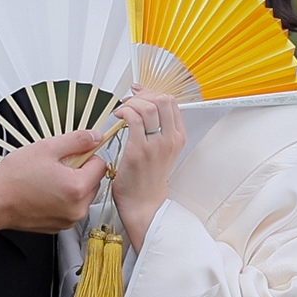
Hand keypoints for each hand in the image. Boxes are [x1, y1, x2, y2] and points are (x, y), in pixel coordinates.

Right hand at [0, 131, 106, 236]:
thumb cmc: (14, 178)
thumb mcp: (46, 148)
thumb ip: (76, 140)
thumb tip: (95, 136)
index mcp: (78, 188)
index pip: (100, 164)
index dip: (87, 155)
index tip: (73, 154)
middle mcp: (77, 208)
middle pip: (93, 181)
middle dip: (79, 171)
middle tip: (55, 166)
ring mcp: (68, 220)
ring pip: (82, 195)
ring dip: (71, 185)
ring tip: (47, 180)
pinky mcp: (58, 226)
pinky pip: (69, 208)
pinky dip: (62, 199)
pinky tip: (43, 192)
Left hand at [106, 91, 183, 250]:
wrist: (144, 204)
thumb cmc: (148, 179)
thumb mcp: (162, 151)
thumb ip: (157, 130)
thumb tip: (144, 108)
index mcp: (178, 137)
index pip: (171, 102)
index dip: (152, 92)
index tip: (139, 93)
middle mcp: (171, 139)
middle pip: (163, 99)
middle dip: (143, 95)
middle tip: (130, 101)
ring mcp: (157, 144)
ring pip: (149, 106)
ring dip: (132, 103)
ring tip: (123, 110)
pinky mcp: (140, 150)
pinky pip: (134, 119)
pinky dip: (125, 112)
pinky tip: (119, 117)